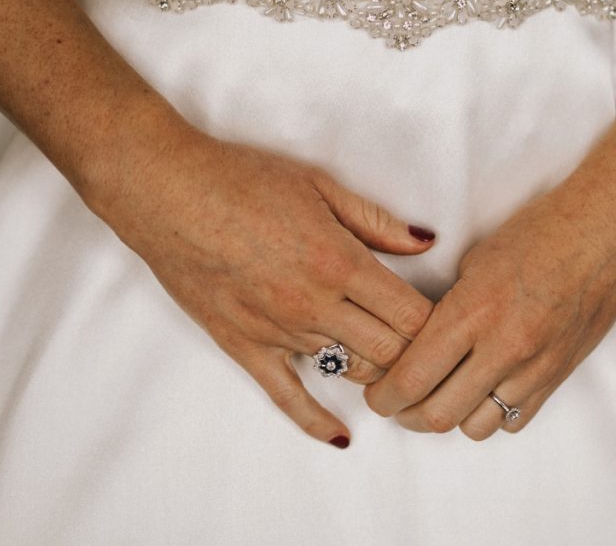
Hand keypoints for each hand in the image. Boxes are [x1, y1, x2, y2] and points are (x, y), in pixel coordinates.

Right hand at [87, 120, 436, 446]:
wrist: (168, 193)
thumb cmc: (242, 180)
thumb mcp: (320, 186)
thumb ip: (378, 222)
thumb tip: (427, 242)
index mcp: (340, 262)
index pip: (412, 316)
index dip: (439, 323)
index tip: (448, 321)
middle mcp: (315, 305)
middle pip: (391, 352)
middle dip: (419, 355)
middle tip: (432, 351)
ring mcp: (279, 332)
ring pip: (351, 373)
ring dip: (381, 375)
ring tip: (400, 374)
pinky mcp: (245, 347)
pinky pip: (288, 397)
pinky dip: (318, 422)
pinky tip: (342, 435)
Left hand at [364, 160, 615, 440]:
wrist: (606, 234)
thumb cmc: (540, 233)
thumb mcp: (474, 261)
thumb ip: (445, 309)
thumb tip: (417, 343)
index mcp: (472, 311)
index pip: (412, 377)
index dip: (383, 396)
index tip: (375, 394)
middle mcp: (503, 347)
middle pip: (438, 414)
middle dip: (406, 415)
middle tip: (396, 403)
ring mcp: (534, 367)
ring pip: (475, 426)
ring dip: (449, 418)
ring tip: (438, 398)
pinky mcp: (558, 376)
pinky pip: (513, 420)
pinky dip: (490, 415)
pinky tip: (481, 392)